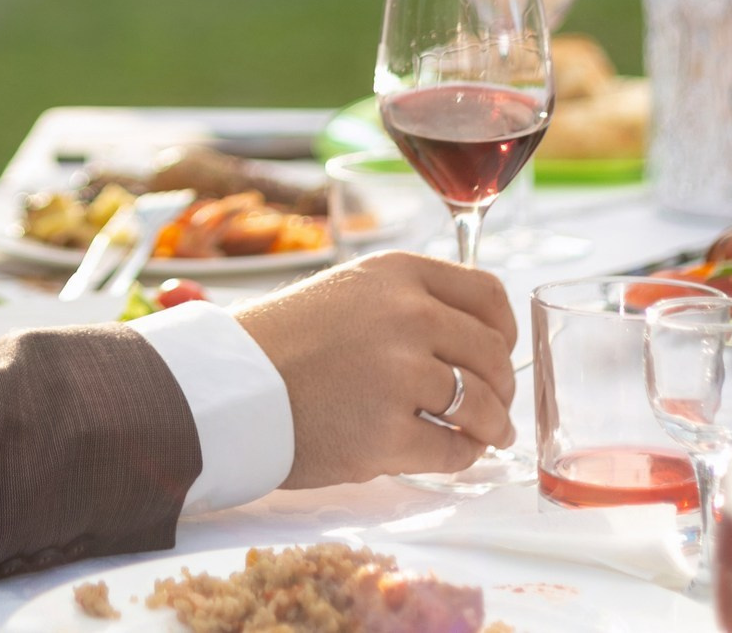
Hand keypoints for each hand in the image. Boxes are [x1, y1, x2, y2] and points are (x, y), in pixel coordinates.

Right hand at [233, 250, 519, 486]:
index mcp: (396, 274)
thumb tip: (471, 336)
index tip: (499, 351)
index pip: (487, 294)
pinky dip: (461, 457)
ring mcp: (399, 375)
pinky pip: (454, 450)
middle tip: (496, 405)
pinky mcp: (388, 434)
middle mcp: (406, 316)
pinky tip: (452, 453)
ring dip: (491, 426)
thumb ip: (406, 301)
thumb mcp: (347, 289)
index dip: (503, 330)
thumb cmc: (282, 343)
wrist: (228, 387)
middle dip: (502, 386)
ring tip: (486, 436)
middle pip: (491, 353)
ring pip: (482, 405)